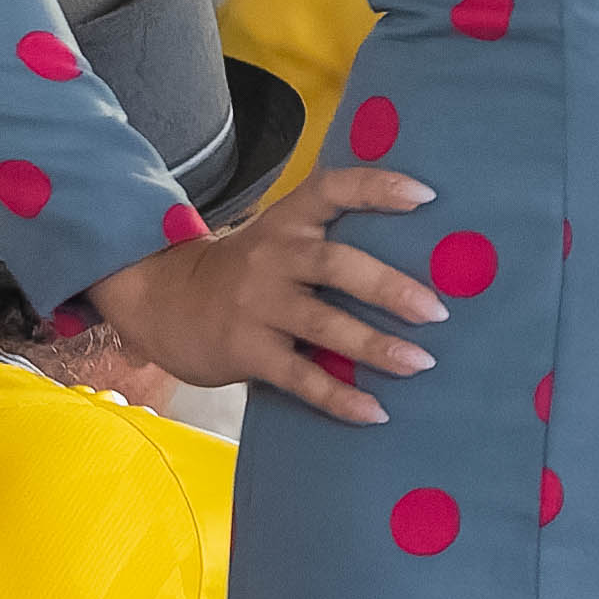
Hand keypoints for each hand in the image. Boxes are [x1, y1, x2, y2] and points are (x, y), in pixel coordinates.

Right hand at [88, 161, 441, 421]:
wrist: (161, 301)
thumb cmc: (244, 272)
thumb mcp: (276, 239)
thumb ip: (326, 240)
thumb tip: (416, 264)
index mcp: (287, 221)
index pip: (333, 188)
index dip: (378, 187)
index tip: (426, 195)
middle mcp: (273, 257)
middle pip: (335, 265)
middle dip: (389, 287)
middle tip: (437, 311)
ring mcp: (257, 305)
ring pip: (323, 324)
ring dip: (375, 345)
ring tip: (420, 363)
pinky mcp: (246, 350)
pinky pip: (299, 377)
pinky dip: (338, 396)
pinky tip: (374, 411)